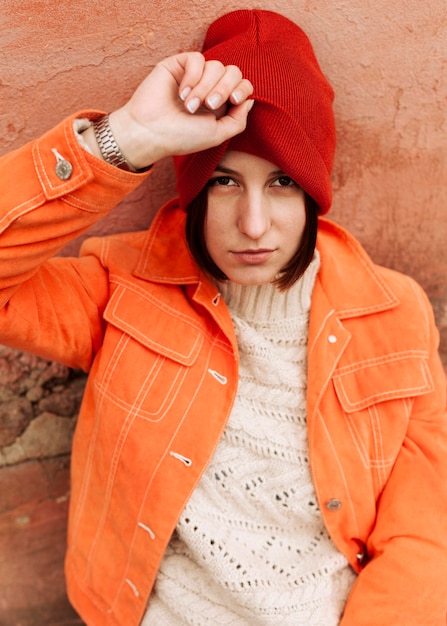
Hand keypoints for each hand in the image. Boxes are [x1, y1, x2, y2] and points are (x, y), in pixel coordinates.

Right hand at [89, 52, 253, 168]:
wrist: (151, 132)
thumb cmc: (181, 137)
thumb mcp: (217, 135)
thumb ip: (238, 121)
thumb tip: (250, 100)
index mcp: (220, 104)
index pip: (242, 85)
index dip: (242, 89)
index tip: (232, 101)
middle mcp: (208, 87)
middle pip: (233, 72)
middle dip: (224, 88)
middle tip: (209, 105)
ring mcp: (194, 75)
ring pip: (216, 66)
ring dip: (204, 88)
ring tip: (189, 106)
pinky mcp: (178, 65)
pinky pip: (197, 59)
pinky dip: (193, 76)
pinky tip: (182, 92)